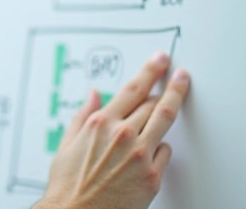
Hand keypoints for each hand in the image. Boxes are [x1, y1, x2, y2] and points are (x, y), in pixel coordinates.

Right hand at [36, 52, 190, 208]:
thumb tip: (94, 94)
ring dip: (171, 105)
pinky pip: (165, 152)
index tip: (161, 60)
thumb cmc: (68, 185)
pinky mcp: (152, 177)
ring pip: (164, 120)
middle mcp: (123, 136)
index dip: (151, 70)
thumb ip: (83, 115)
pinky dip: (161, 146)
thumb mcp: (67, 143)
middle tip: (176, 79)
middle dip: (166, 88)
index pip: (134, 88)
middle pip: (154, 102)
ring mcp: (140, 156)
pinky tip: (154, 147)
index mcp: (101, 123)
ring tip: (178, 95)